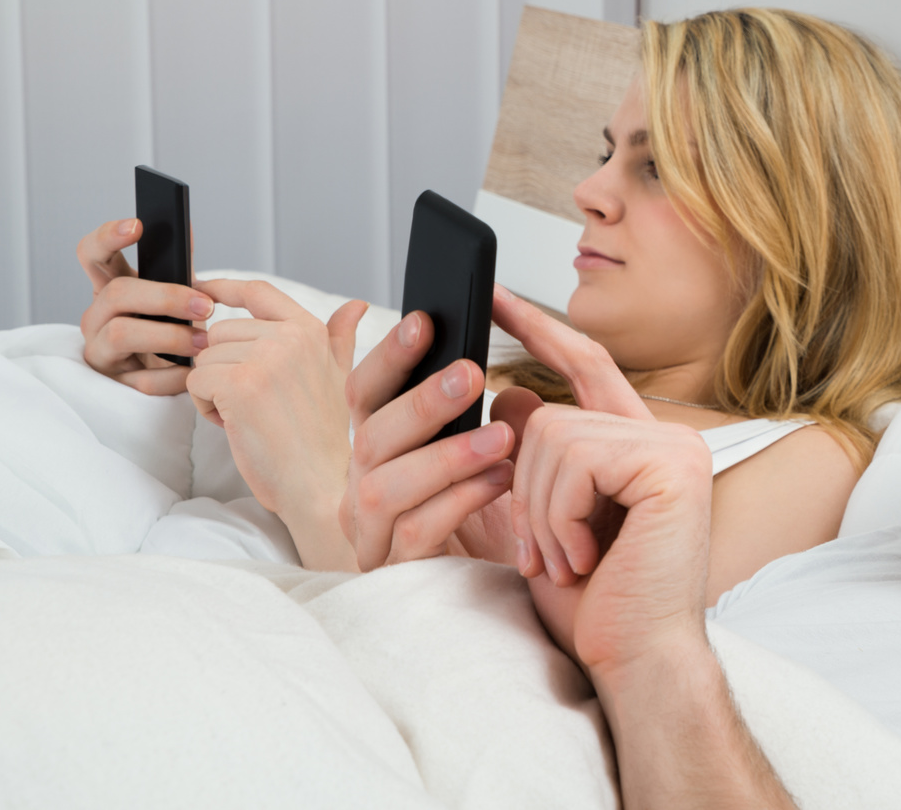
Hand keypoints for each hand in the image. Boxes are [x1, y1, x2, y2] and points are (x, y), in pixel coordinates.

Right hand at [77, 218, 211, 394]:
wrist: (172, 374)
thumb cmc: (170, 327)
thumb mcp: (174, 295)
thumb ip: (177, 267)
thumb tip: (184, 228)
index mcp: (110, 288)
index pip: (92, 254)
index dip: (107, 237)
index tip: (137, 225)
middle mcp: (97, 317)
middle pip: (116, 293)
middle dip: (165, 297)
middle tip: (205, 306)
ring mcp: (100, 351)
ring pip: (120, 333)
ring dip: (169, 336)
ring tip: (203, 342)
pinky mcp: (114, 384)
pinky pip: (142, 380)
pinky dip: (173, 375)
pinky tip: (192, 371)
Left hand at [185, 278, 365, 569]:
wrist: (320, 485)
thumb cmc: (321, 438)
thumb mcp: (338, 378)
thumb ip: (339, 338)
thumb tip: (357, 306)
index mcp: (311, 331)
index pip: (259, 292)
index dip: (224, 288)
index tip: (203, 290)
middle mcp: (290, 337)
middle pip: (220, 332)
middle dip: (224, 367)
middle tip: (254, 402)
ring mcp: (265, 358)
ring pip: (204, 358)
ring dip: (214, 390)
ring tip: (249, 415)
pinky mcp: (239, 384)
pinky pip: (195, 381)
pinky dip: (206, 408)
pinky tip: (235, 425)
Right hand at [341, 310, 523, 570]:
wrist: (534, 580)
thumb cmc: (510, 504)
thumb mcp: (493, 442)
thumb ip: (474, 399)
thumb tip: (476, 344)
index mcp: (383, 446)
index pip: (366, 392)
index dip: (390, 355)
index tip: (425, 320)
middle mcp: (366, 485)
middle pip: (371, 435)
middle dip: (421, 401)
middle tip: (473, 373)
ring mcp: (375, 533)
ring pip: (384, 487)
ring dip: (444, 455)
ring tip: (501, 438)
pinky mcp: (399, 572)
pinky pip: (416, 533)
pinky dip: (459, 501)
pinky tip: (500, 481)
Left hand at [489, 285, 712, 680]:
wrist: (636, 664)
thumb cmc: (598, 607)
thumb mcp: (546, 520)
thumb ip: (534, 457)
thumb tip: (509, 390)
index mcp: (639, 445)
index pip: (585, 364)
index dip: (536, 326)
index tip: (491, 295)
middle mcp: (665, 438)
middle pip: (549, 415)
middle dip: (523, 489)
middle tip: (546, 553)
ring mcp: (674, 449)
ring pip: (552, 437)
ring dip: (539, 513)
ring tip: (569, 561)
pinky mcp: (671, 467)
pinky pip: (575, 461)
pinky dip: (560, 518)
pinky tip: (585, 558)